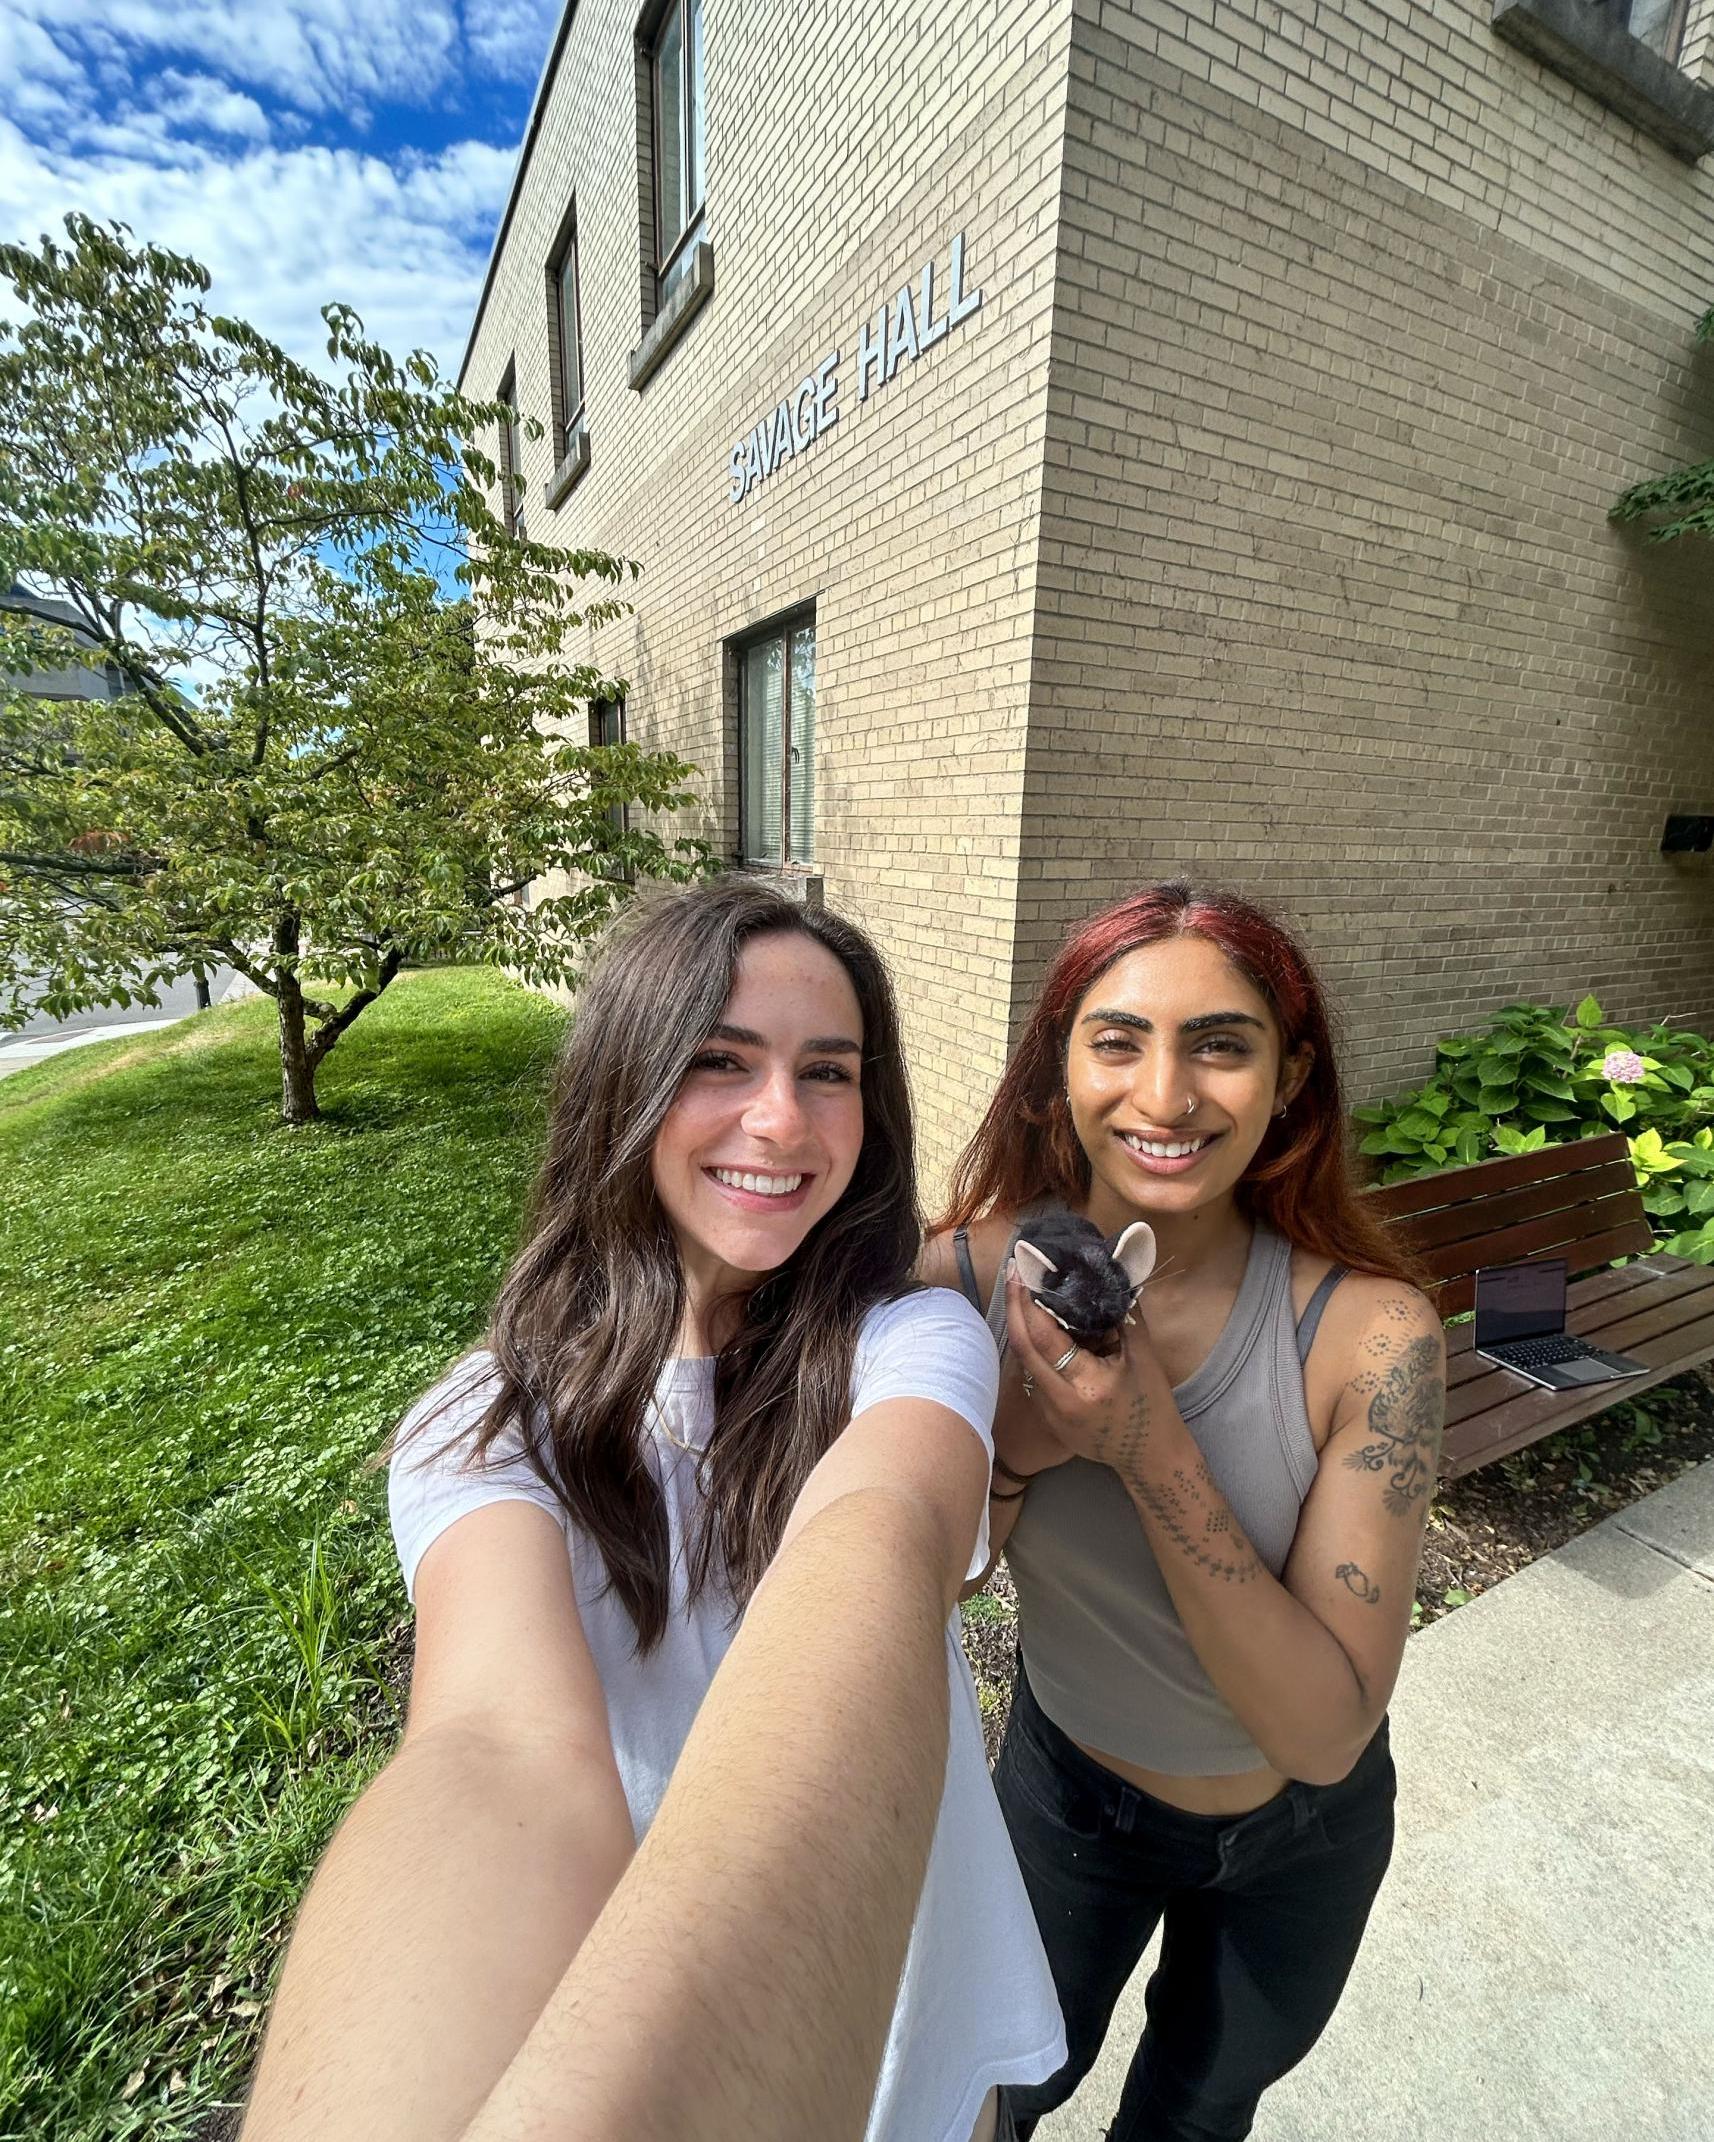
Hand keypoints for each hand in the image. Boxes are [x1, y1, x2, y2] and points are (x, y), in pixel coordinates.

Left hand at [1005, 1269, 1168, 1482]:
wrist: (1151, 1458)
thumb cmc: (1153, 1406)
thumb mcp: (1144, 1358)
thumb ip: (1125, 1315)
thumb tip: (1109, 1277)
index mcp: (1087, 1384)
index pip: (1044, 1336)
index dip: (1029, 1301)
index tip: (1025, 1270)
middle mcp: (1060, 1400)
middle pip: (1022, 1346)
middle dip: (1014, 1305)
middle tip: (1014, 1273)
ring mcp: (1050, 1413)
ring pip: (1025, 1361)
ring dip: (1023, 1326)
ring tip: (1027, 1292)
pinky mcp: (1047, 1418)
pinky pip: (1035, 1375)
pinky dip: (1036, 1348)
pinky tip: (1042, 1327)